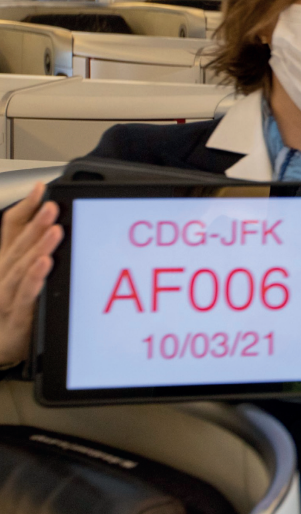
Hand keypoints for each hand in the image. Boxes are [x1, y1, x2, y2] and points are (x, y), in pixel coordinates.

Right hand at [0, 183, 60, 365]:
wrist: (1, 346)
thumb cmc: (16, 308)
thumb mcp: (25, 274)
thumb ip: (38, 249)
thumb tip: (59, 223)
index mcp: (8, 261)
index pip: (12, 228)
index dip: (26, 208)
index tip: (42, 189)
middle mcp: (4, 274)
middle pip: (19, 245)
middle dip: (36, 224)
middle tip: (52, 206)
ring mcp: (7, 294)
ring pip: (21, 268)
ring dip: (38, 247)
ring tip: (53, 230)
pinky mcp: (16, 315)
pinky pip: (26, 295)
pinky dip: (35, 278)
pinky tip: (45, 264)